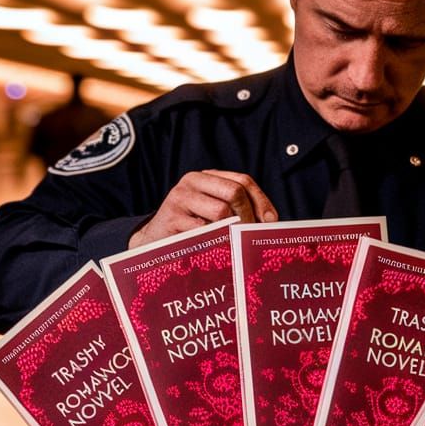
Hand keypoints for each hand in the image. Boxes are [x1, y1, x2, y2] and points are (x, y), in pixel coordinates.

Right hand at [129, 170, 277, 247]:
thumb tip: (270, 223)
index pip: (243, 181)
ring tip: (233, 244)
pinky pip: (203, 231)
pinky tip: (214, 249)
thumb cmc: (190, 227)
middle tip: (252, 237)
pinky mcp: (171, 218)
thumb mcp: (211, 211)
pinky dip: (213, 241)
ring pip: (220, 211)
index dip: (261, 200)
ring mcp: (179, 198)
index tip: (271, 221)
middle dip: (248, 216)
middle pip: (234, 192)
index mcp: (206, 177)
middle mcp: (192, 182)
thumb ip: (236, 209)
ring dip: (231, 231)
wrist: (152, 240)